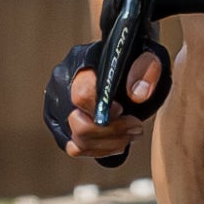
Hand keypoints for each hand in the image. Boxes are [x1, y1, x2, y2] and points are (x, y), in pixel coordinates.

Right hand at [48, 36, 167, 162]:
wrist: (123, 62)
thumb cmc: (131, 58)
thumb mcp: (146, 55)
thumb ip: (145, 69)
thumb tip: (138, 94)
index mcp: (79, 62)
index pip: (82, 94)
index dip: (104, 110)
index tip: (123, 110)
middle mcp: (61, 85)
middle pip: (79, 125)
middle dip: (113, 132)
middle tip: (136, 126)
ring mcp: (57, 107)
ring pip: (78, 141)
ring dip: (111, 143)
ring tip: (131, 133)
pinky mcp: (60, 125)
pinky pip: (76, 149)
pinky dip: (100, 149)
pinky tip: (117, 140)